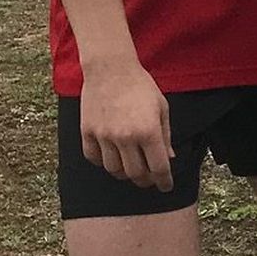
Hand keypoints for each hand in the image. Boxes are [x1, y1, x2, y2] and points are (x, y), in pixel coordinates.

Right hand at [79, 58, 173, 191]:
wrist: (111, 68)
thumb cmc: (140, 86)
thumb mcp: (161, 108)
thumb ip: (166, 135)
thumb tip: (168, 158)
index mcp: (148, 131)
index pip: (159, 167)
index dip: (164, 181)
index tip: (166, 187)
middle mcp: (126, 137)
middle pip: (135, 174)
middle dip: (145, 180)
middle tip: (149, 179)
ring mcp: (104, 136)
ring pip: (114, 170)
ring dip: (124, 173)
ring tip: (131, 167)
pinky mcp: (87, 132)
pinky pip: (94, 158)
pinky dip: (103, 162)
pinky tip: (112, 157)